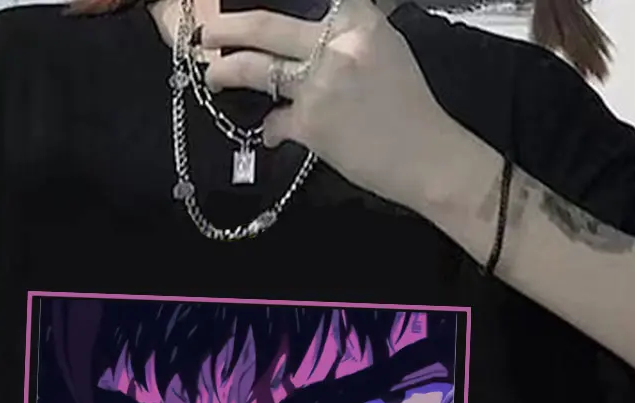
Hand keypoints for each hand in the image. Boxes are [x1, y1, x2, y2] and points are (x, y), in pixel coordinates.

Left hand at [202, 0, 459, 210]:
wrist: (426, 156)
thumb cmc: (410, 107)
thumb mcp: (387, 50)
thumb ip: (352, 33)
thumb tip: (317, 30)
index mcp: (358, 20)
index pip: (310, 0)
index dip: (263, 6)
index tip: (248, 13)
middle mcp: (334, 44)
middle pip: (265, 25)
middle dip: (228, 28)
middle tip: (207, 33)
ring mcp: (318, 84)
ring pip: (255, 69)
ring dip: (225, 71)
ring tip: (213, 75)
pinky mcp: (310, 123)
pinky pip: (273, 122)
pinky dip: (268, 131)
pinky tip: (270, 134)